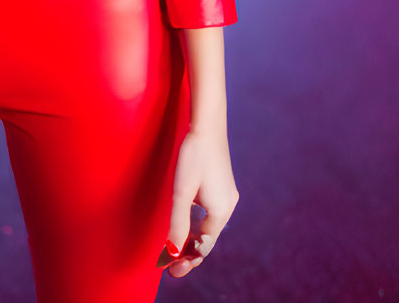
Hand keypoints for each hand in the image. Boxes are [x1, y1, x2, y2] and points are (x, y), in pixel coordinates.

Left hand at [160, 125, 237, 277]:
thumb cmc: (194, 157)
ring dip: (193, 239)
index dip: (187, 259)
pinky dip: (198, 225)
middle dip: (190, 252)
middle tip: (171, 266)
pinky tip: (186, 224)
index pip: (204, 245)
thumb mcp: (182, 192)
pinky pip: (210, 215)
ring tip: (176, 249)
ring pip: (209, 227)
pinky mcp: (222, 187)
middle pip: (209, 238)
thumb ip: (178, 223)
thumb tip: (173, 252)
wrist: (208, 126)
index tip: (170, 271)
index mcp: (221, 210)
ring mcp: (226, 196)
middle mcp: (228, 205)